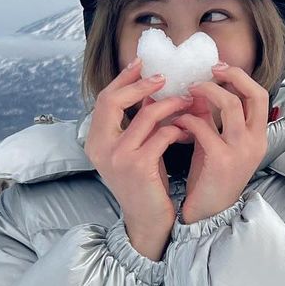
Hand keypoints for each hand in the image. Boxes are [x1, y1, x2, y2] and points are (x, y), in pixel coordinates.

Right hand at [84, 57, 193, 259]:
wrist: (149, 221)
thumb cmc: (146, 183)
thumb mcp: (136, 149)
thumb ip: (137, 123)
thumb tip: (153, 90)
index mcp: (95, 141)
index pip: (104, 99)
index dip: (123, 79)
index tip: (141, 64)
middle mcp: (99, 147)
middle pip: (113, 100)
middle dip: (141, 85)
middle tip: (164, 77)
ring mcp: (117, 157)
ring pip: (146, 115)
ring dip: (171, 104)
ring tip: (188, 101)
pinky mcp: (139, 166)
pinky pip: (163, 134)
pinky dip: (179, 128)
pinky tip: (190, 131)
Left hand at [172, 65, 269, 224]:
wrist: (207, 214)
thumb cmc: (210, 179)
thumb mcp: (214, 144)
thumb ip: (209, 119)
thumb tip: (195, 91)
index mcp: (257, 137)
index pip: (260, 96)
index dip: (241, 78)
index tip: (219, 69)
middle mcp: (255, 142)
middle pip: (254, 94)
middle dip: (232, 76)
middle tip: (209, 71)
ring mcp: (241, 151)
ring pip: (231, 105)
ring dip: (207, 92)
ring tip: (189, 90)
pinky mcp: (221, 160)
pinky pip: (204, 127)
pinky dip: (188, 119)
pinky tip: (177, 121)